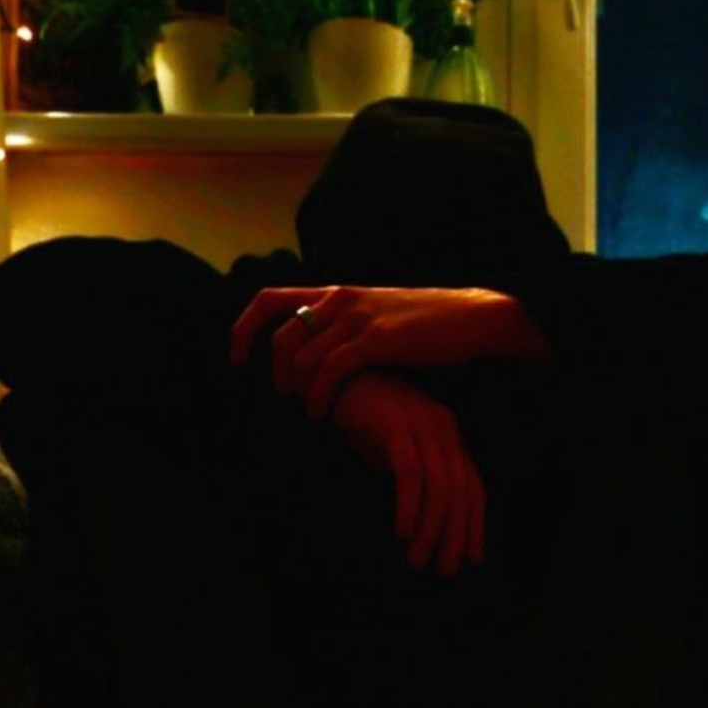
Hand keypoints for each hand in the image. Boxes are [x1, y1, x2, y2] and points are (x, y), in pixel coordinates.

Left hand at [229, 285, 549, 420]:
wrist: (471, 317)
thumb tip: (312, 348)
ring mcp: (357, 318)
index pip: (268, 300)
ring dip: (299, 393)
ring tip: (312, 412)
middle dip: (276, 374)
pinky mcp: (377, 340)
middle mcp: (339, 299)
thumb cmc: (424, 324)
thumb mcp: (374, 314)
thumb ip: (342, 325)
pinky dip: (319, 399)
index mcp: (335, 292)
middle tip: (287, 397)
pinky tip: (324, 415)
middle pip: (280, 338)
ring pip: (302, 360)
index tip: (236, 357)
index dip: (242, 329)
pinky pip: (329, 373)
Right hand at [330, 371, 485, 576]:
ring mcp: (421, 426)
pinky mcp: (396, 426)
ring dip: (430, 529)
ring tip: (417, 559)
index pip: (473, 486)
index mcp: (449, 436)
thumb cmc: (367, 420)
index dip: (474, 524)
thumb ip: (417, 479)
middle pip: (460, 491)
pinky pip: (409, 473)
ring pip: (439, 487)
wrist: (339, 379)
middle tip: (445, 569)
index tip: (472, 558)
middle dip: (455, 535)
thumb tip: (423, 526)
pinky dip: (409, 505)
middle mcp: (443, 429)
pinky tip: (401, 530)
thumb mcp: (399, 452)